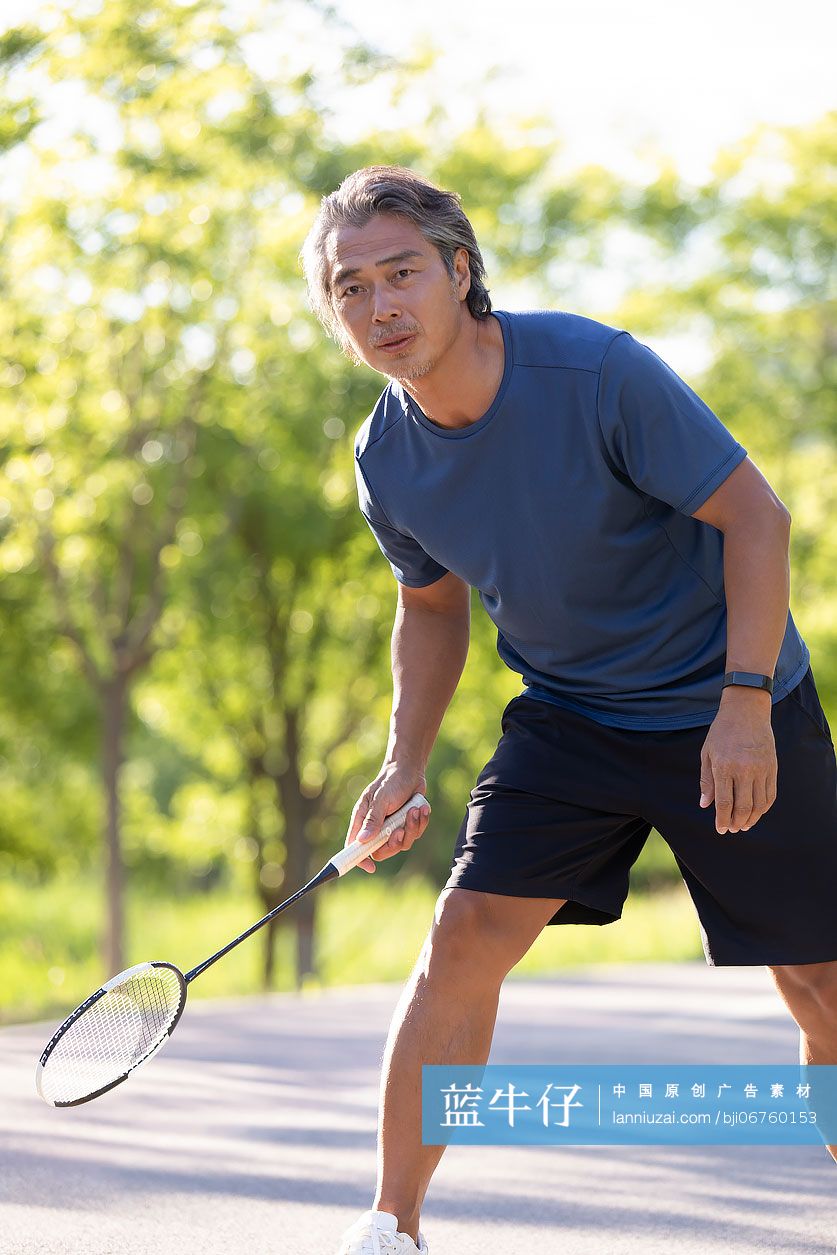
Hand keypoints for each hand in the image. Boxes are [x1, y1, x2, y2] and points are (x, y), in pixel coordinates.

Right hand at [345, 764, 430, 872]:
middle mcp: (376, 827)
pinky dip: (420, 822)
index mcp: (363, 820)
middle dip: (394, 843)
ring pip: (402, 844)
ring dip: (411, 828)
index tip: (370, 867)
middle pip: (382, 851)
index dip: (359, 860)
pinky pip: (414, 834)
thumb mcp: (381, 799)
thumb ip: (373, 820)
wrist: (410, 770)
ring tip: (415, 810)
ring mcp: (392, 827)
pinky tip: (421, 808)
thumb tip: (362, 840)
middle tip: (400, 830)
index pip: (355, 846)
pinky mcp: (407, 824)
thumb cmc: (391, 781)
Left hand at [699, 690, 776, 833]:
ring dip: (752, 819)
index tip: (720, 829)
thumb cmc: (722, 732)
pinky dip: (764, 807)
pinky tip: (757, 813)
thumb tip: (705, 805)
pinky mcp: (772, 767)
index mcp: (724, 767)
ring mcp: (761, 769)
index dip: (722, 819)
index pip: (724, 802)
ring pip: (759, 804)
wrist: (746, 711)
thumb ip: (706, 781)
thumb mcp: (707, 753)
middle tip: (732, 830)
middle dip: (736, 823)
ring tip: (744, 826)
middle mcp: (744, 770)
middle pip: (743, 807)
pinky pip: (770, 794)